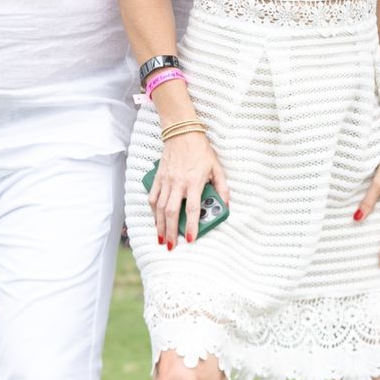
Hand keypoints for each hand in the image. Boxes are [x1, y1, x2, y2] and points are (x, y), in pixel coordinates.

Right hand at [149, 130, 227, 247]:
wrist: (182, 133)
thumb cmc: (201, 150)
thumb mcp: (217, 168)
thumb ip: (222, 188)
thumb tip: (226, 204)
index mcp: (194, 182)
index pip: (192, 209)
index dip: (192, 226)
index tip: (192, 239)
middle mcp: (178, 183)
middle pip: (172, 213)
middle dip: (171, 232)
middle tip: (171, 245)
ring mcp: (166, 181)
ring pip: (160, 208)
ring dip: (160, 225)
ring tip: (161, 238)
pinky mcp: (158, 177)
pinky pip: (153, 197)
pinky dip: (153, 210)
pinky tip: (155, 220)